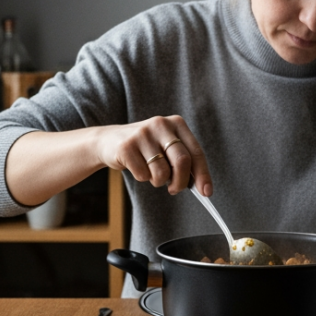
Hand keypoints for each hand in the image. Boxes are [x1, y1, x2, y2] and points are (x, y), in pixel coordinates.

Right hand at [94, 115, 211, 194]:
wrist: (109, 141)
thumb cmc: (145, 149)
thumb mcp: (166, 147)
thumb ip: (183, 161)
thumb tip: (201, 187)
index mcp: (176, 123)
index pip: (196, 152)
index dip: (203, 174)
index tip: (206, 192)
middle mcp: (161, 124)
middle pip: (182, 161)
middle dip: (181, 182)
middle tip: (174, 189)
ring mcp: (143, 134)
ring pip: (162, 172)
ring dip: (158, 181)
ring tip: (151, 173)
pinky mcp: (126, 146)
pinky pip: (143, 174)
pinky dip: (142, 178)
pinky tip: (136, 167)